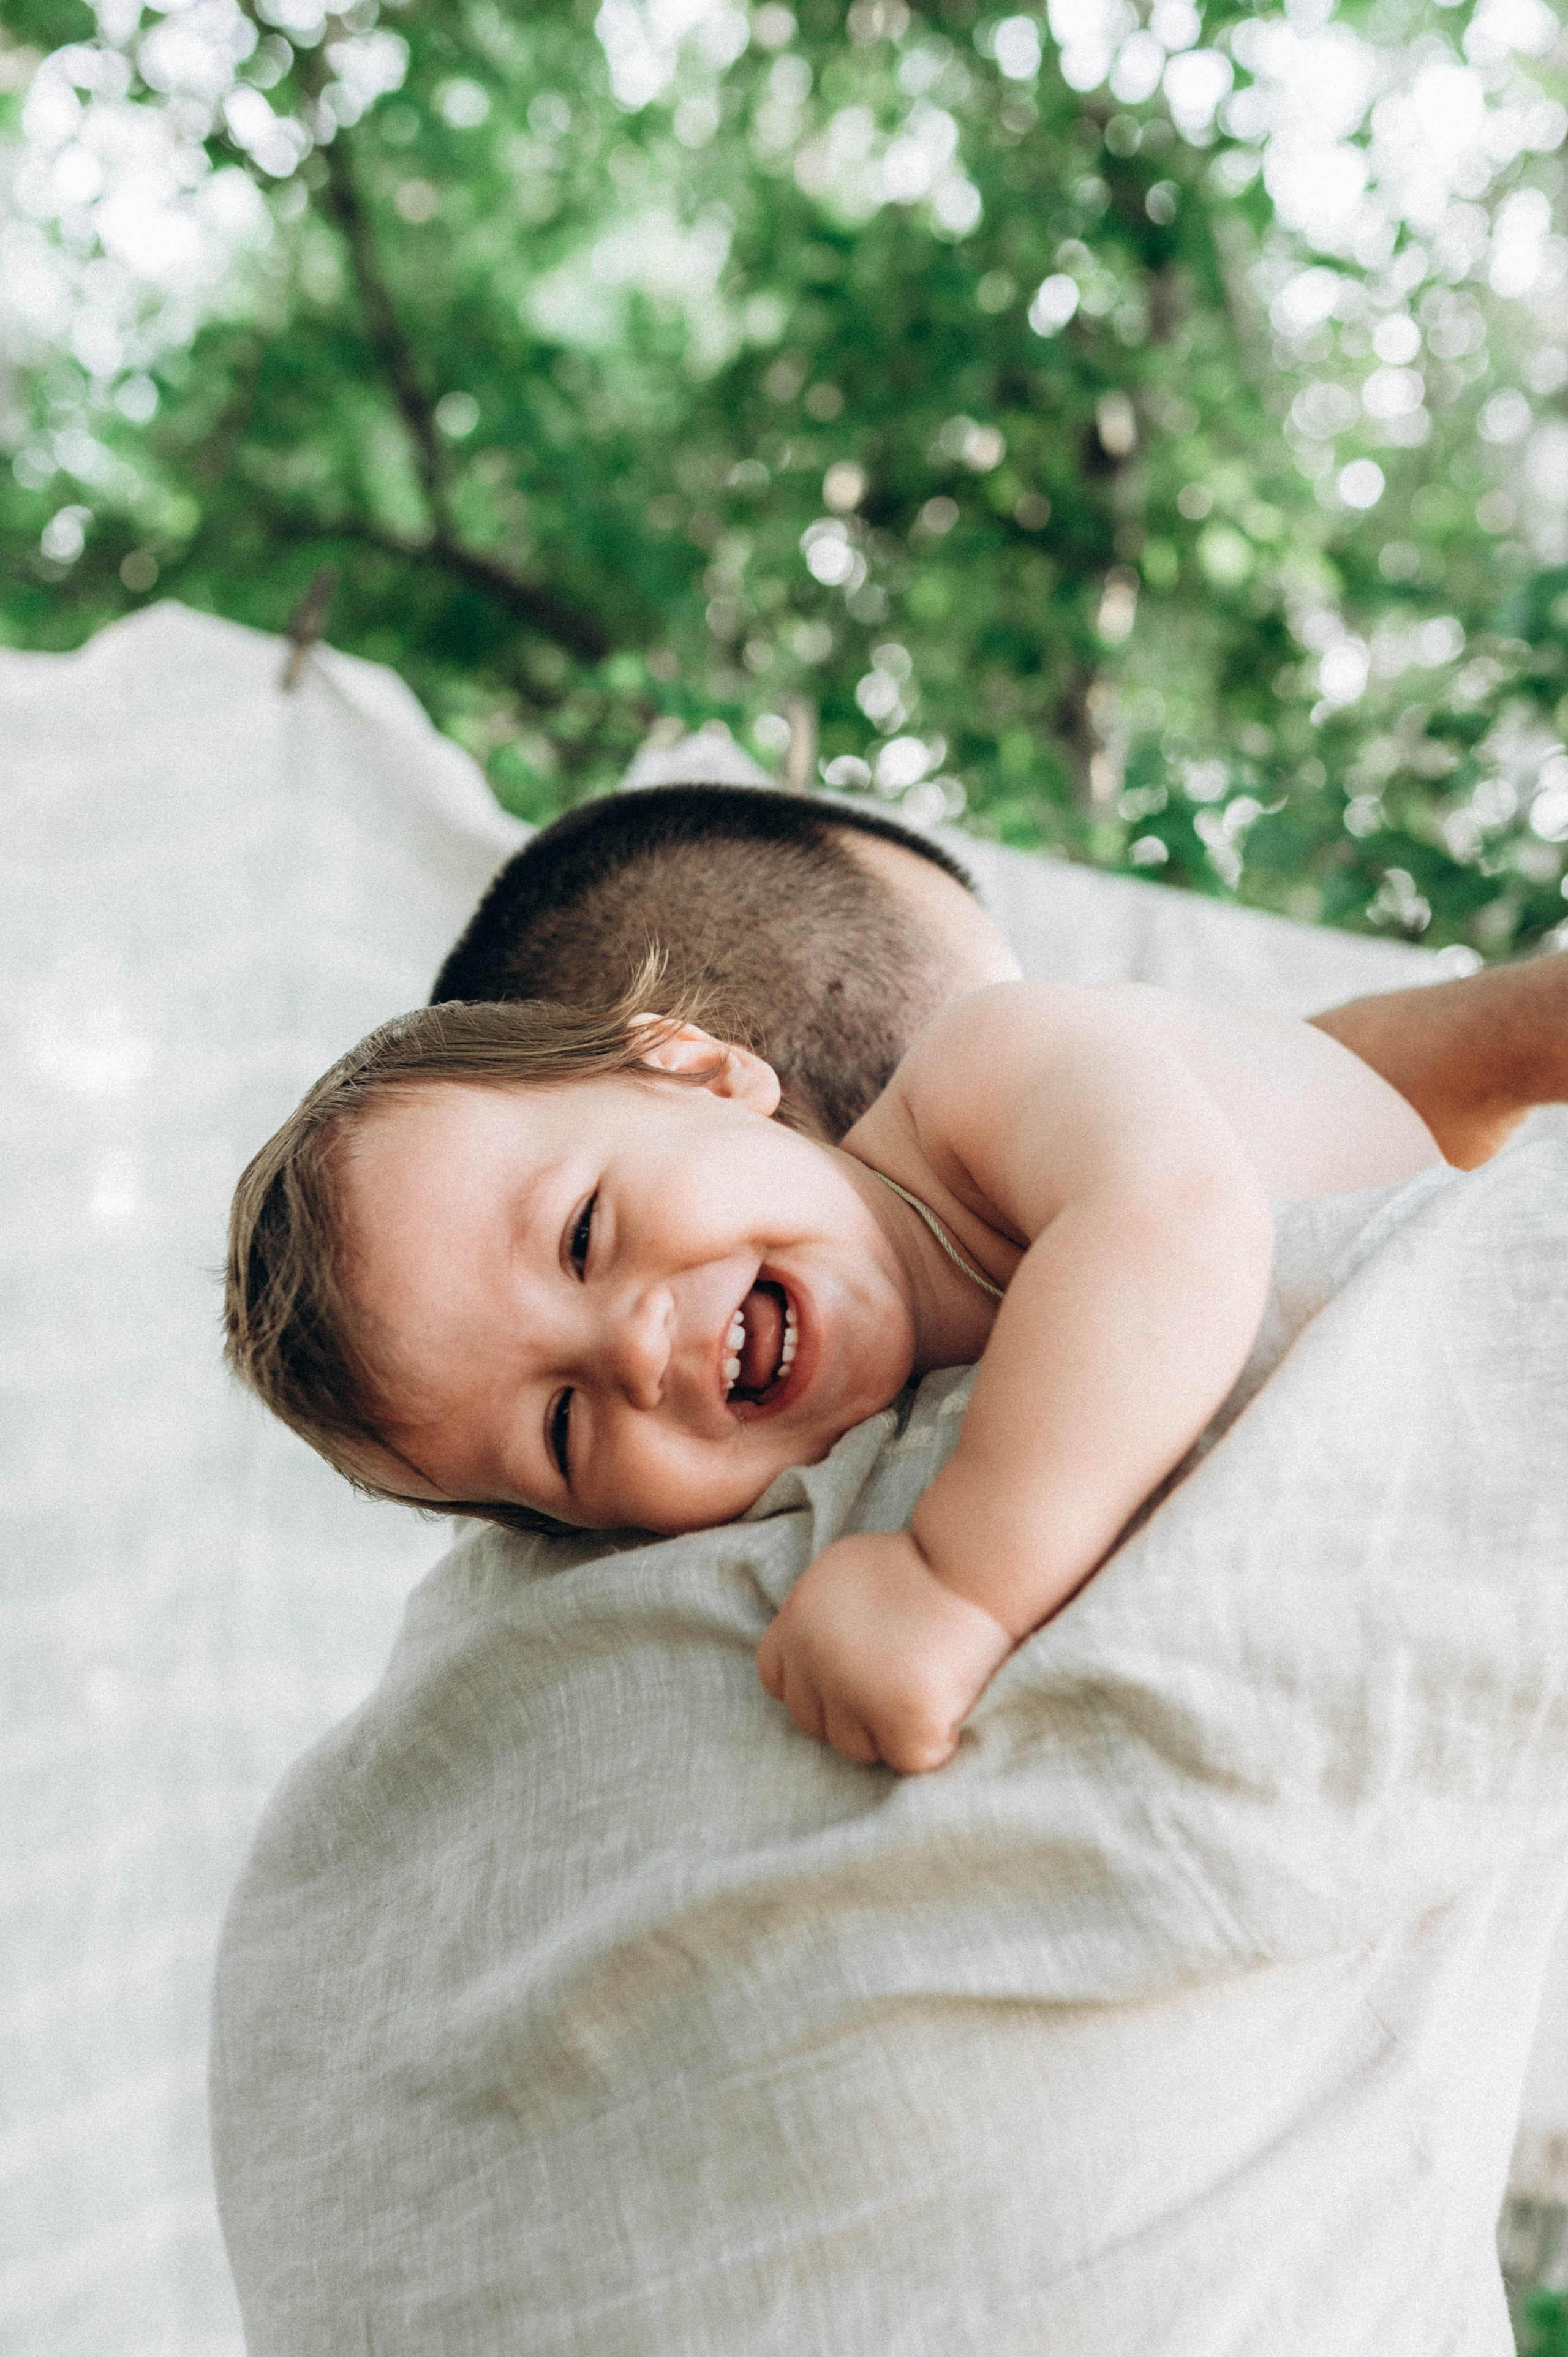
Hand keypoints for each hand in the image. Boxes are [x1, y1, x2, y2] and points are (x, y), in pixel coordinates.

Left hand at [757, 1530, 1015, 1773]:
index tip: (851, 1678)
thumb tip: (815, 1665)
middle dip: (851, 1714)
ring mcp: (857, 1691)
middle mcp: (817, 1658)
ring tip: (926, 1692)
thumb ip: (820, 1620)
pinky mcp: (903, 1718)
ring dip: (888, 1733)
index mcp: (799, 1620)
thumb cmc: (924, 1564)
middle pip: (812, 1722)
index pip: (776, 1678)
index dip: (813, 1685)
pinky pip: (906, 1759)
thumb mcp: (847, 1573)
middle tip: (898, 1688)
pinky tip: (950, 1710)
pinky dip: (932, 1744)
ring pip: (855, 1748)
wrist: (980, 1563)